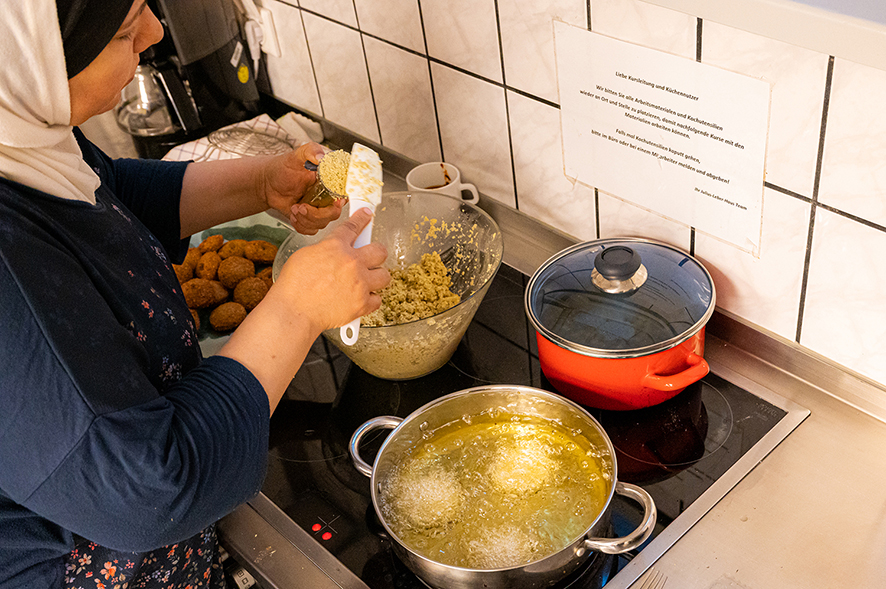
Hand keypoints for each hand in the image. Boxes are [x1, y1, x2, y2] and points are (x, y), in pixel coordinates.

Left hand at [262, 142, 342, 233]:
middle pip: (335, 213)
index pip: (346, 194)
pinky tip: (294, 215)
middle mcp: (327, 197)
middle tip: (302, 207)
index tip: (332, 203)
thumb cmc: (283, 168)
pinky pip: (312, 230)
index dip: (341, 201)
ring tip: (295, 208)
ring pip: (322, 224)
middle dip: (317, 214)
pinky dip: (301, 225)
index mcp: (330, 181)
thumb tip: (321, 158)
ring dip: (306, 219)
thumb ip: (310, 150)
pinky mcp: (310, 219)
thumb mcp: (297, 155)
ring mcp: (319, 209)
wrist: (267, 183)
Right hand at [272, 208, 389, 332]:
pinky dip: (370, 300)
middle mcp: (352, 262)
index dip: (362, 219)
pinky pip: (377, 300)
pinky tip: (361, 300)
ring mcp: (360, 283)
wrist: (294, 311)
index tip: (368, 215)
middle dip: (377, 253)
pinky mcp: (362, 303)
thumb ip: (324, 250)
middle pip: (379, 251)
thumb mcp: (304, 255)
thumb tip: (332, 253)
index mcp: (335, 247)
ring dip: (377, 278)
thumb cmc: (293, 286)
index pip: (353, 227)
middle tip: (372, 258)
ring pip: (384, 276)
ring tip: (368, 281)